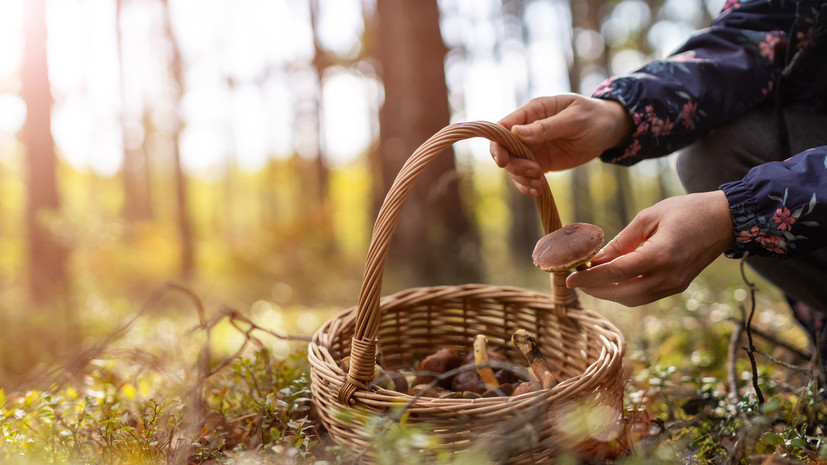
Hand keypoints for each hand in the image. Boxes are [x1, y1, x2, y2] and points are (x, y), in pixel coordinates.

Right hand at [490, 94, 631, 195]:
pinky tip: (539, 190)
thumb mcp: (575, 120)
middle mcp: (527, 130)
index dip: (498, 145)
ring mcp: (533, 147)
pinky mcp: (540, 162)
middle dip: (514, 165)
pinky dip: (527, 185)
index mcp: (533, 111)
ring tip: (540, 184)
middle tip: (535, 172)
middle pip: (504, 150)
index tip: (503, 162)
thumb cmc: (594, 117)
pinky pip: (524, 176)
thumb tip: (516, 132)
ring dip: (522, 178)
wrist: (609, 130)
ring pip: (513, 166)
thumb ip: (546, 126)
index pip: (503, 127)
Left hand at [565, 191, 734, 306]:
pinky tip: (612, 280)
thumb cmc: (686, 210)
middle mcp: (669, 276)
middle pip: (623, 294)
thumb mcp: (648, 217)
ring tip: (590, 280)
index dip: (589, 277)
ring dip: (609, 293)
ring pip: (633, 299)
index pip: (616, 273)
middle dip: (596, 289)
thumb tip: (596, 259)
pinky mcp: (678, 287)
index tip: (569, 278)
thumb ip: (621, 241)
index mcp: (660, 255)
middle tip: (576, 279)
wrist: (726, 219)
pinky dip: (625, 291)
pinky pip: (645, 295)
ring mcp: (675, 285)